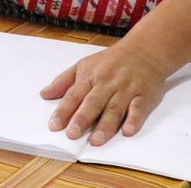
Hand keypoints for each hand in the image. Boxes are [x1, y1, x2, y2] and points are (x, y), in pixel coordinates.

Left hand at [40, 41, 170, 145]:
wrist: (145, 49)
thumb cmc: (111, 60)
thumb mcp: (84, 65)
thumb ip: (63, 81)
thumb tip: (44, 95)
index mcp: (90, 76)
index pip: (74, 95)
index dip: (64, 111)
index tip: (54, 125)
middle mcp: (107, 84)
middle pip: (93, 103)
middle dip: (82, 119)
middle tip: (72, 134)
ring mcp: (126, 90)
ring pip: (114, 109)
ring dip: (105, 126)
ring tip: (95, 141)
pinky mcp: (144, 96)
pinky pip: (139, 109)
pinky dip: (134, 120)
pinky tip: (127, 131)